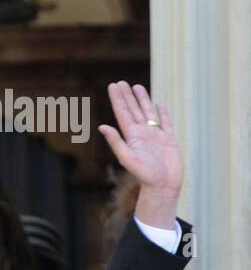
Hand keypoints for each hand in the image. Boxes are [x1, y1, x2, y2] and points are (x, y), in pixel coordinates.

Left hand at [99, 83, 182, 215]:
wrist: (163, 186)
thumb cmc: (145, 175)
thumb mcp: (128, 158)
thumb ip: (116, 142)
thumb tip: (102, 127)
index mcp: (132, 136)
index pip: (123, 113)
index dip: (118, 99)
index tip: (113, 85)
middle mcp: (142, 134)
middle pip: (133, 110)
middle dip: (127, 96)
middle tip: (121, 82)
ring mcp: (155, 136)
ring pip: (148, 112)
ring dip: (143, 100)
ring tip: (137, 87)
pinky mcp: (168, 139)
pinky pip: (165, 122)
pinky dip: (162, 112)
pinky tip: (160, 104)